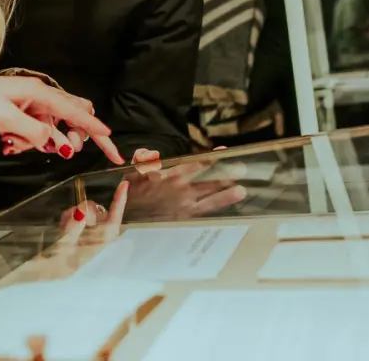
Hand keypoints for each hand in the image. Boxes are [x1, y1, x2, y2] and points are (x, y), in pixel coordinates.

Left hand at [0, 75, 123, 162]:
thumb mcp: (7, 119)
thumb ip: (36, 132)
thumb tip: (60, 143)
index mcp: (40, 92)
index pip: (75, 112)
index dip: (95, 128)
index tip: (112, 142)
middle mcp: (40, 97)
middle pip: (71, 117)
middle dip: (71, 136)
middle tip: (61, 148)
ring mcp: (31, 107)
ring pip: (52, 130)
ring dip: (41, 141)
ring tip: (16, 141)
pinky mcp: (22, 116)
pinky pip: (36, 133)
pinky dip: (28, 141)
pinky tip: (11, 141)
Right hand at [117, 151, 246, 219]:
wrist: (127, 215)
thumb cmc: (131, 191)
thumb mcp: (133, 171)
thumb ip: (142, 158)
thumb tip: (151, 154)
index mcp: (169, 176)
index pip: (195, 165)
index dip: (211, 158)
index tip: (224, 151)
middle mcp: (180, 190)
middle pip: (207, 181)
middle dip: (225, 175)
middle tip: (241, 169)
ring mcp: (184, 205)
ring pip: (209, 197)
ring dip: (225, 194)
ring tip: (241, 190)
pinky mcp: (184, 217)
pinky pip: (204, 211)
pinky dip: (217, 207)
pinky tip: (227, 204)